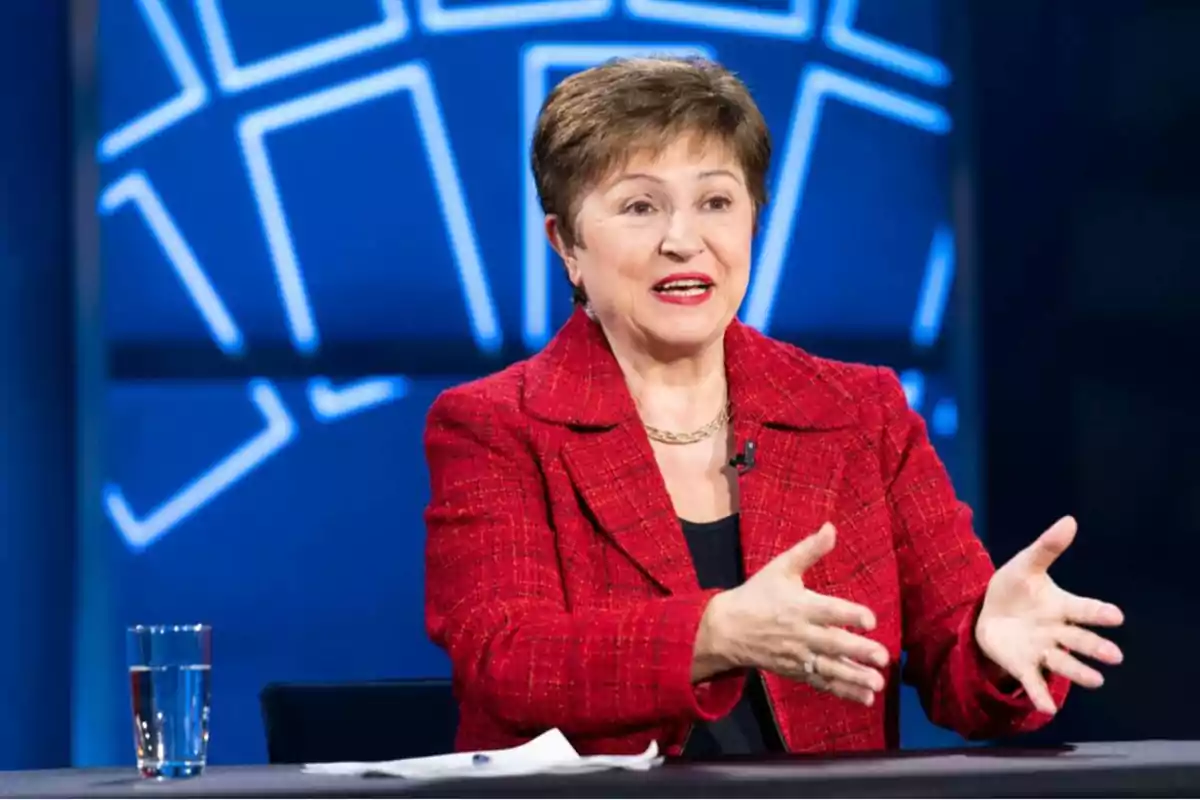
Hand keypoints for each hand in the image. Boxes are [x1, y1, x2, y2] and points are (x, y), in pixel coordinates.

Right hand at [696, 524, 889, 705]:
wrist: (726, 629)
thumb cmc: (757, 595)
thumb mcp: (780, 568)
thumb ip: (809, 550)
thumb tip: (832, 528)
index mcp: (799, 605)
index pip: (827, 611)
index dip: (849, 615)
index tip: (870, 620)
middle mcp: (800, 633)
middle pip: (832, 643)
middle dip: (858, 651)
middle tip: (882, 656)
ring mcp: (798, 655)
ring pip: (830, 668)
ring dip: (855, 677)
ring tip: (878, 684)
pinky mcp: (796, 671)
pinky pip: (822, 683)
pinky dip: (843, 692)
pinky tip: (865, 698)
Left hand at [975, 516, 1124, 713]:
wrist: (987, 612)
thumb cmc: (1014, 589)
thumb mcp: (1024, 565)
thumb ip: (1046, 548)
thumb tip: (1069, 520)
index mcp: (1061, 607)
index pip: (1084, 610)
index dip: (1099, 613)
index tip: (1116, 616)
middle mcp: (1057, 632)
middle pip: (1079, 640)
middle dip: (1095, 648)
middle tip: (1113, 656)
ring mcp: (1042, 651)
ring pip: (1064, 664)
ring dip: (1079, 673)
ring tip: (1096, 681)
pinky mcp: (1023, 666)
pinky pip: (1034, 682)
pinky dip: (1040, 696)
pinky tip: (1046, 710)